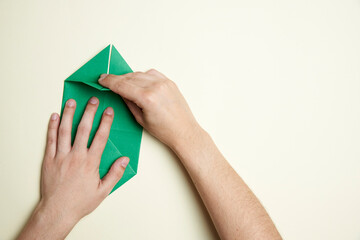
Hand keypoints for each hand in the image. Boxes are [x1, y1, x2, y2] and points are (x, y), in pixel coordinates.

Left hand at [18, 97, 128, 239]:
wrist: (57, 211)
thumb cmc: (81, 202)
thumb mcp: (103, 191)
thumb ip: (115, 174)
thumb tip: (125, 159)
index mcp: (90, 162)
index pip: (100, 137)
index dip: (105, 122)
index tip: (108, 111)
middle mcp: (75, 156)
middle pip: (83, 129)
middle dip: (89, 112)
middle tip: (92, 100)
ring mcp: (60, 156)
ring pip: (65, 131)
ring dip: (69, 114)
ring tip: (72, 102)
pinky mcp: (48, 160)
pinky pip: (50, 139)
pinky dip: (52, 127)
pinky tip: (54, 116)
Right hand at [98, 69, 201, 148]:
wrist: (184, 131)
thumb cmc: (165, 130)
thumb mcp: (140, 119)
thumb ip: (129, 102)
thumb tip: (120, 92)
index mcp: (147, 98)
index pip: (122, 85)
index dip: (109, 82)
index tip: (102, 79)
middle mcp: (156, 86)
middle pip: (129, 77)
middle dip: (116, 79)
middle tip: (107, 80)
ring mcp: (164, 83)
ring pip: (140, 73)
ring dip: (129, 77)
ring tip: (121, 83)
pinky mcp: (169, 82)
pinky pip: (151, 73)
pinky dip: (142, 76)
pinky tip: (138, 81)